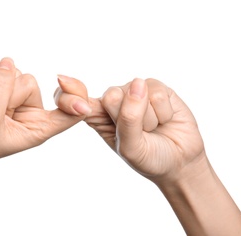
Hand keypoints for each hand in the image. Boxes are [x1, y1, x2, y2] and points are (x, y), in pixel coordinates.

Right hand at [0, 58, 85, 179]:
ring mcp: (14, 101)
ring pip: (13, 73)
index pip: (71, 112)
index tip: (60, 81)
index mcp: (38, 129)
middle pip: (30, 83)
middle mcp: (30, 113)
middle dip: (6, 92)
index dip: (74, 95)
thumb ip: (1, 89)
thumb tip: (9, 62)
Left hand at [55, 76, 204, 183]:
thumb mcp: (131, 148)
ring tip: (153, 128)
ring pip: (136, 95)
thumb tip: (137, 83)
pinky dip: (163, 113)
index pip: (76, 100)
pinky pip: (156, 93)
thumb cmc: (149, 157)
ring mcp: (134, 91)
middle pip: (111, 96)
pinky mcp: (155, 87)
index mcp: (97, 117)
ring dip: (150, 119)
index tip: (62, 80)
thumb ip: (128, 119)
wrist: (179, 161)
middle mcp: (113, 100)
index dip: (69, 92)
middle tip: (140, 133)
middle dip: (130, 120)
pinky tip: (164, 119)